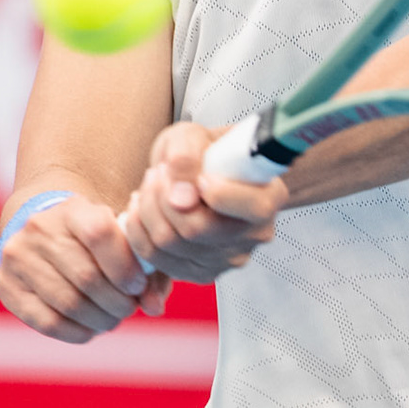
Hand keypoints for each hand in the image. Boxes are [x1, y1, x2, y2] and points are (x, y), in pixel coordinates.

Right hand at [0, 194, 173, 342]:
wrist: (45, 230)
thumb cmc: (96, 239)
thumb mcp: (122, 239)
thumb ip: (149, 270)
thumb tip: (156, 308)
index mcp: (73, 208)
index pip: (99, 234)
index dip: (124, 267)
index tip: (138, 285)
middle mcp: (39, 228)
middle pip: (86, 276)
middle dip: (117, 302)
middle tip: (128, 309)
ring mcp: (17, 257)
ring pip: (68, 303)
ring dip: (99, 320)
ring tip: (112, 319)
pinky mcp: (5, 286)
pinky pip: (46, 322)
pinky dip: (76, 332)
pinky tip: (90, 329)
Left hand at [122, 121, 289, 283]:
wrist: (205, 171)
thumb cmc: (205, 150)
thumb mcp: (195, 134)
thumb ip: (187, 156)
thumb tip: (180, 196)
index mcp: (269, 198)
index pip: (252, 208)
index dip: (216, 191)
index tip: (200, 174)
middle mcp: (254, 235)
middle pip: (196, 229)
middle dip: (163, 196)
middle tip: (159, 172)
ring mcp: (228, 259)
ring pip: (169, 244)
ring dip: (147, 208)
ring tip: (150, 185)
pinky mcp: (200, 273)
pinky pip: (155, 258)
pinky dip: (138, 229)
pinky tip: (143, 207)